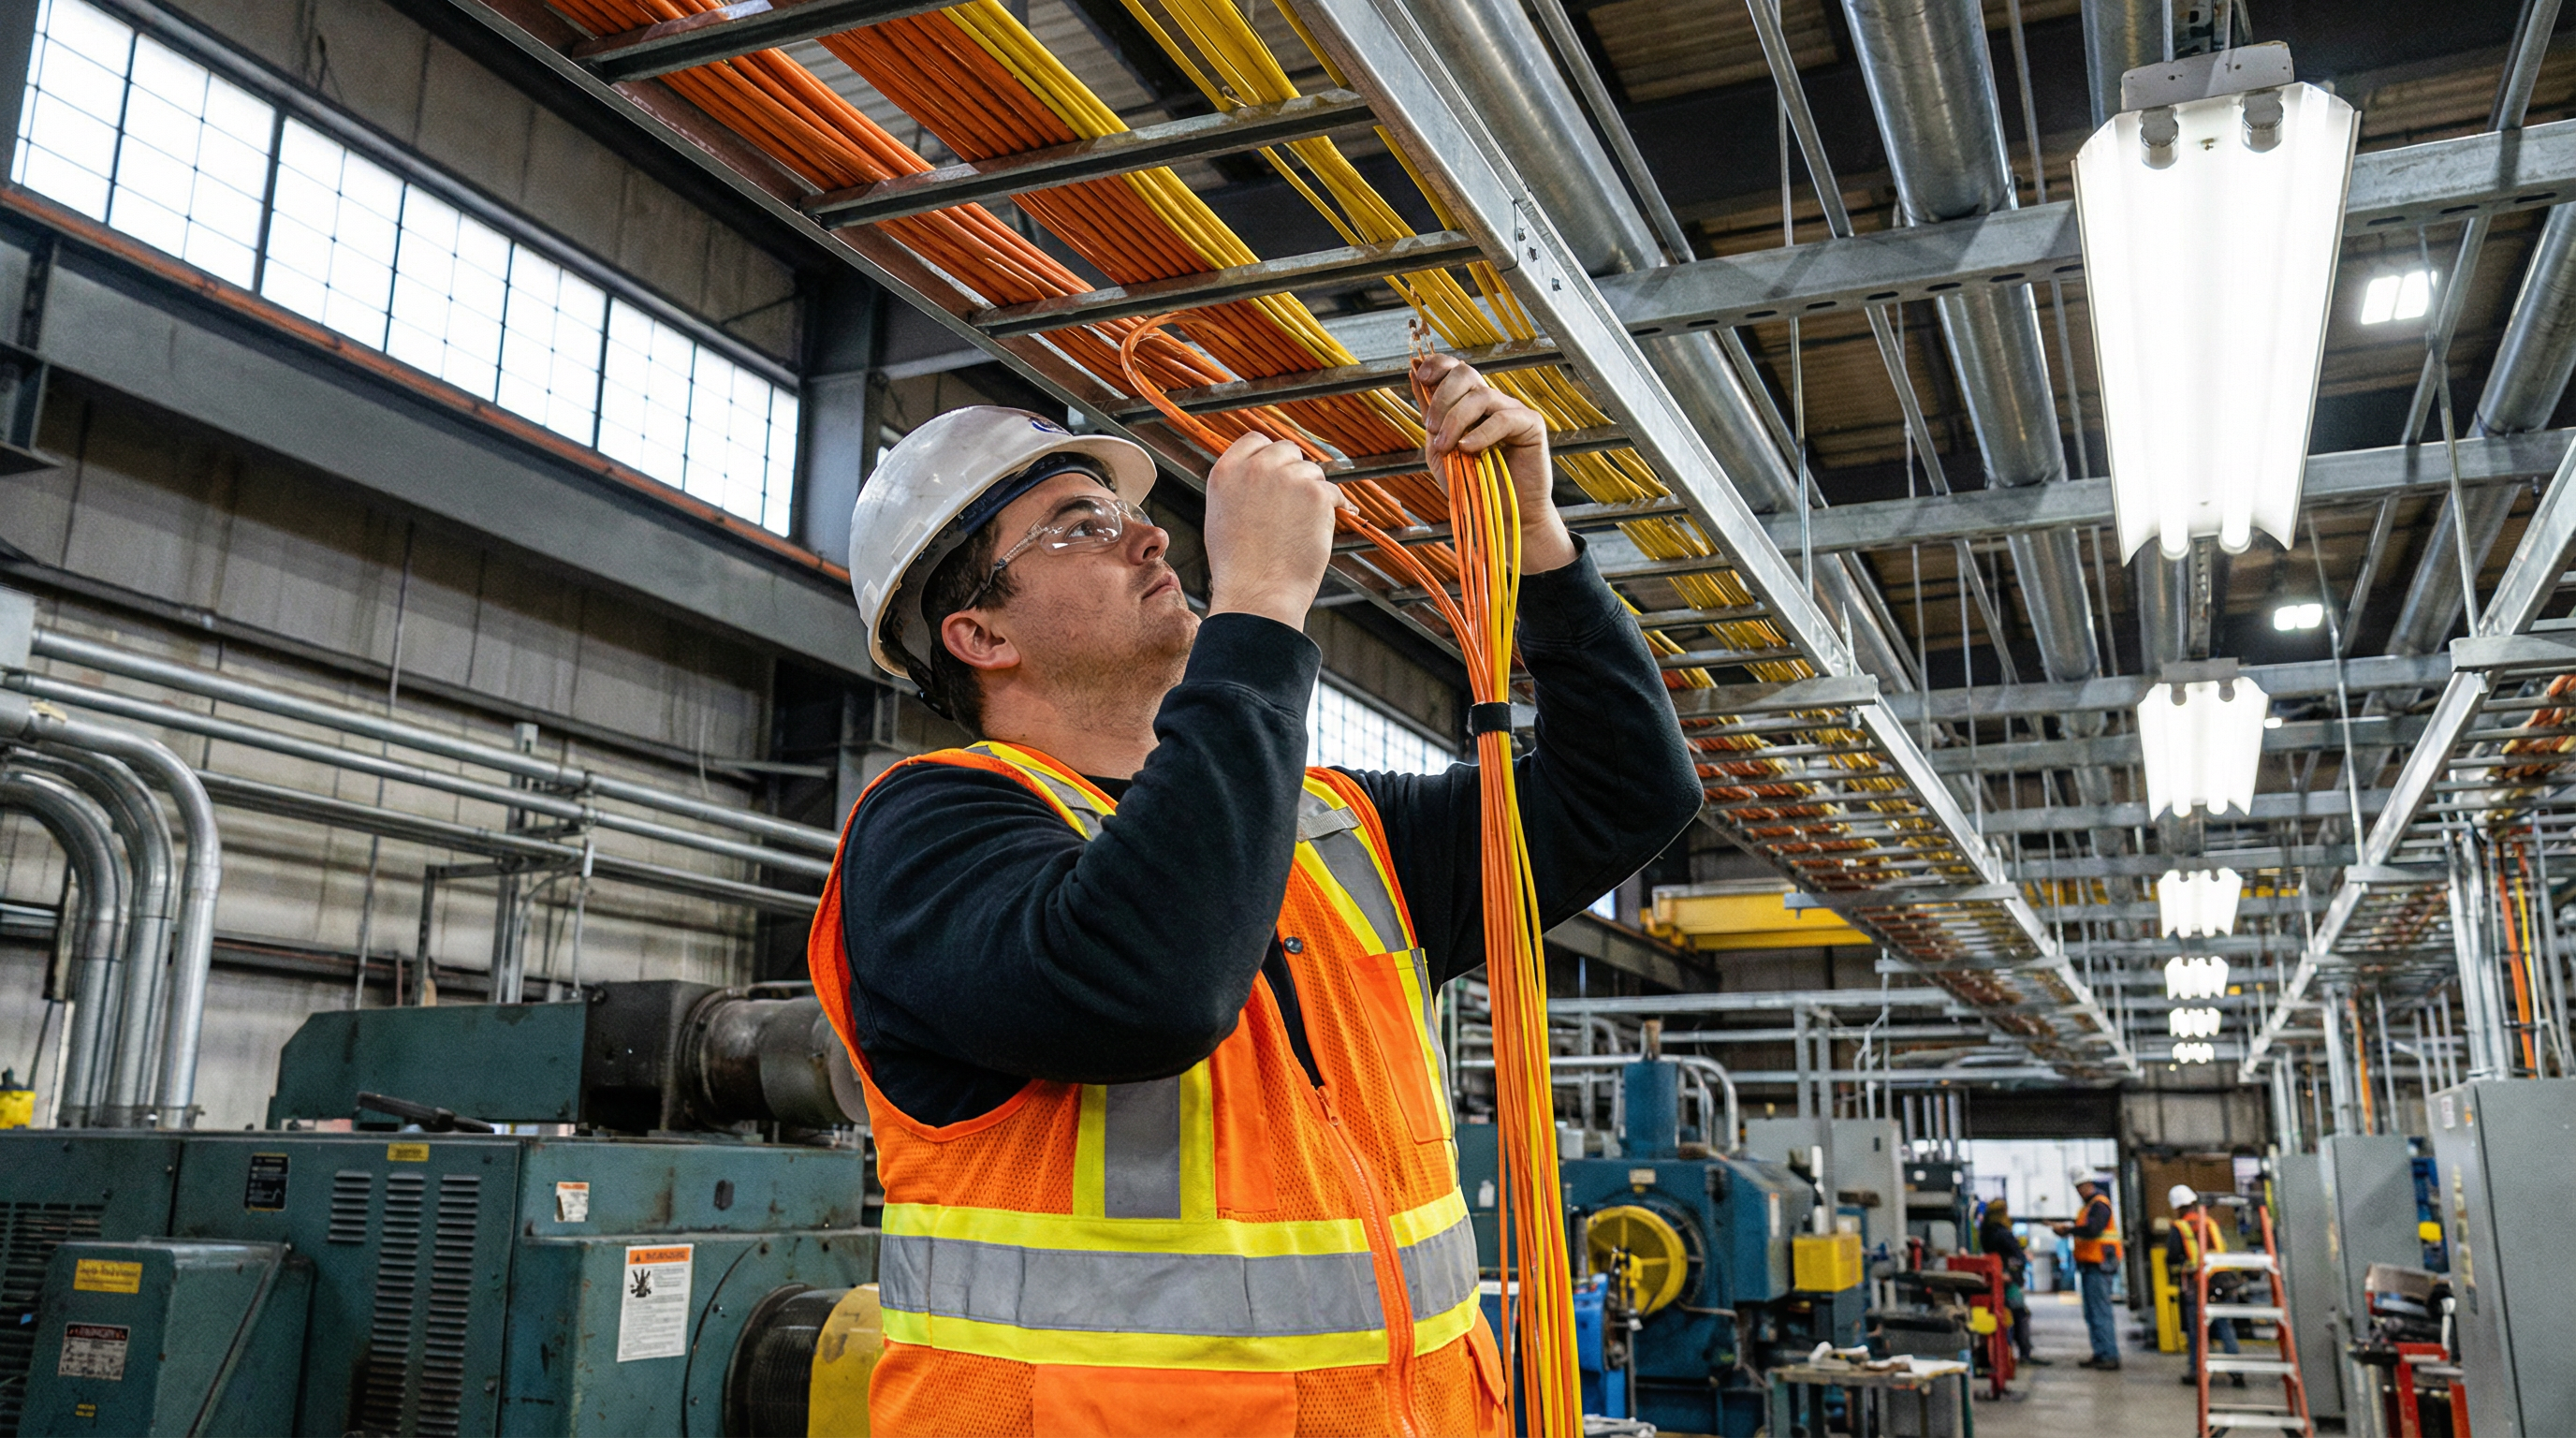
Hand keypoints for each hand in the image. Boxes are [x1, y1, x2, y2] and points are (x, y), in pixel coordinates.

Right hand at [1203, 431, 1343, 627]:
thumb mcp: (1220, 515)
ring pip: (1312, 472)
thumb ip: (1238, 486)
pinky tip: (1324, 526)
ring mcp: (1287, 478)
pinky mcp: (1315, 494)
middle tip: (1294, 505)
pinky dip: (1335, 508)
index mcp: (1226, 471)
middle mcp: (1255, 468)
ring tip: (1301, 527)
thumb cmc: (1238, 567)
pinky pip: (1334, 492)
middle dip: (1294, 472)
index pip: (1255, 439)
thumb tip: (1260, 474)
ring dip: (1312, 494)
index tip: (1279, 472)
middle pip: (1288, 450)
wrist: (1257, 593)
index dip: (1270, 455)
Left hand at [1414, 352, 1575, 571]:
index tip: (1420, 376)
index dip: (1437, 364)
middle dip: (1442, 397)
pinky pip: (1504, 417)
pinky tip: (1470, 450)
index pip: (1455, 368)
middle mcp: (1491, 402)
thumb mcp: (1440, 450)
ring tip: (1447, 446)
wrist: (1499, 517)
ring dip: (1455, 420)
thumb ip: (1430, 417)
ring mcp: (1512, 410)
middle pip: (1465, 374)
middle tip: (1431, 427)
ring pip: (1481, 395)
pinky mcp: (1531, 424)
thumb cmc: (1471, 486)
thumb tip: (1413, 376)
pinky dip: (1482, 433)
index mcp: (1469, 404)